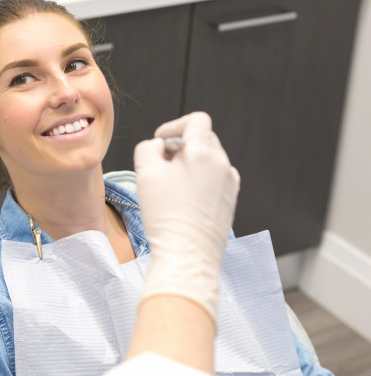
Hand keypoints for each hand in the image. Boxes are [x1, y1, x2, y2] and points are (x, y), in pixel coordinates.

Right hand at [134, 112, 239, 319]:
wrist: (187, 254)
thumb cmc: (166, 215)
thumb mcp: (145, 173)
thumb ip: (148, 148)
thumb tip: (159, 147)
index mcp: (204, 151)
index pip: (196, 121)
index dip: (173, 126)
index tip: (160, 141)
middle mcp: (223, 164)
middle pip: (201, 140)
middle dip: (179, 148)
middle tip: (159, 167)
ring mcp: (230, 184)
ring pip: (207, 161)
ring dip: (188, 166)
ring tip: (169, 189)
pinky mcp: (229, 201)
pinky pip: (213, 180)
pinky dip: (198, 182)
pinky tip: (183, 201)